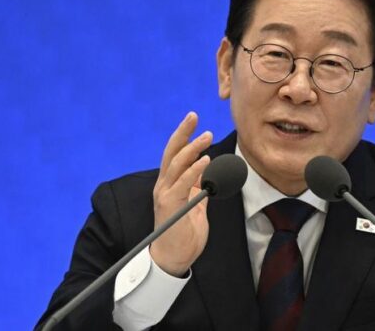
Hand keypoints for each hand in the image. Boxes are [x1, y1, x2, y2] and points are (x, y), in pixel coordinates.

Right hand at [149, 112, 212, 276]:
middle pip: (171, 152)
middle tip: (193, 115)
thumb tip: (210, 176)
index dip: (183, 136)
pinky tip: (206, 160)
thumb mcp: (196, 208)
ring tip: (206, 135)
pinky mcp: (169, 205)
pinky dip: (194, 170)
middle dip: (183, 132)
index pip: (175, 154)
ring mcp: (165, 194)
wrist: (173, 259)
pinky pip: (183, 183)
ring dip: (192, 148)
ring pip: (177, 164)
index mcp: (170, 184)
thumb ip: (200, 191)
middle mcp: (164, 186)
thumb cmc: (184, 235)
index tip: (193, 121)